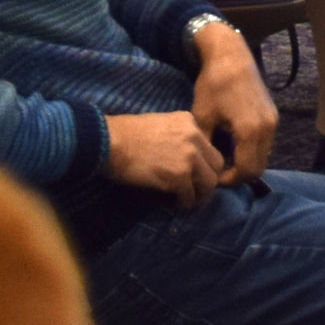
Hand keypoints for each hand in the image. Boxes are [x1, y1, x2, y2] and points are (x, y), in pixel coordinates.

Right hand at [106, 111, 222, 206]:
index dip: (205, 163)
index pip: (209, 146)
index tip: (197, 174)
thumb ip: (178, 136)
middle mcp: (194, 136)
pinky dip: (185, 203)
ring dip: (201, 195)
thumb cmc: (125, 133)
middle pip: (216, 164)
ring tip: (190, 201)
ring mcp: (189, 156)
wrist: (108, 141)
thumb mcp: (160, 124)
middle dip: (209, 180)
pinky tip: (177, 204)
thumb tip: (185, 158)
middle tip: (198, 190)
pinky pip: (190, 195)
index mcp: (189, 121)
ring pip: (209, 182)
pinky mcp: (179, 176)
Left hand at [186, 23, 277, 184]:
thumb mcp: (202, 117)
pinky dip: (252, 150)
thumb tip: (204, 166)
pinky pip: (265, 143)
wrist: (231, 55)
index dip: (229, 180)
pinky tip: (234, 144)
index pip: (246, 171)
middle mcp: (267, 129)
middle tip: (218, 171)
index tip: (212, 177)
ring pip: (264, 156)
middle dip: (239, 175)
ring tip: (224, 158)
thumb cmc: (213, 84)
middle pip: (258, 167)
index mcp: (250, 131)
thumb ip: (206, 145)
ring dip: (246, 163)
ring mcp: (273, 122)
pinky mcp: (273, 116)